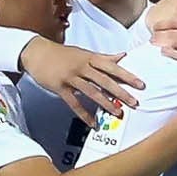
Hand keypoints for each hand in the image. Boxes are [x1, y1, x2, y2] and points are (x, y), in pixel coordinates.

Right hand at [19, 37, 143, 123]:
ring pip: (91, 92)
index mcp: (90, 58)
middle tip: (134, 103)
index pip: (112, 67)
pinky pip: (74, 103)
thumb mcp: (84, 53)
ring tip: (117, 113)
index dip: (127, 76)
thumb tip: (123, 56)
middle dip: (120, 92)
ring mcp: (70, 77)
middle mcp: (82, 67)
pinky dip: (84, 114)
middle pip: (104, 80)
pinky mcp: (60, 87)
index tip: (141, 84)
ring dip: (105, 104)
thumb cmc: (62, 53)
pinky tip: (93, 123)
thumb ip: (104, 57)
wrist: (36, 52)